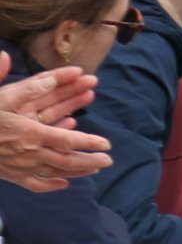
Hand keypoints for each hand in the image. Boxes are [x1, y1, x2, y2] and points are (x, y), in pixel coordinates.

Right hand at [0, 61, 109, 189]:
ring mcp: (18, 167)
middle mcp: (27, 153)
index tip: (106, 144)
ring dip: (77, 172)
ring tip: (94, 170)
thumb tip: (13, 58)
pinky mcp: (8, 176)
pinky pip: (33, 184)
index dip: (88, 142)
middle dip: (90, 161)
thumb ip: (18, 85)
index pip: (67, 140)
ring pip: (54, 173)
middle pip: (67, 161)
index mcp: (28, 133)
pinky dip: (50, 185)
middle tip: (108, 160)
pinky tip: (62, 184)